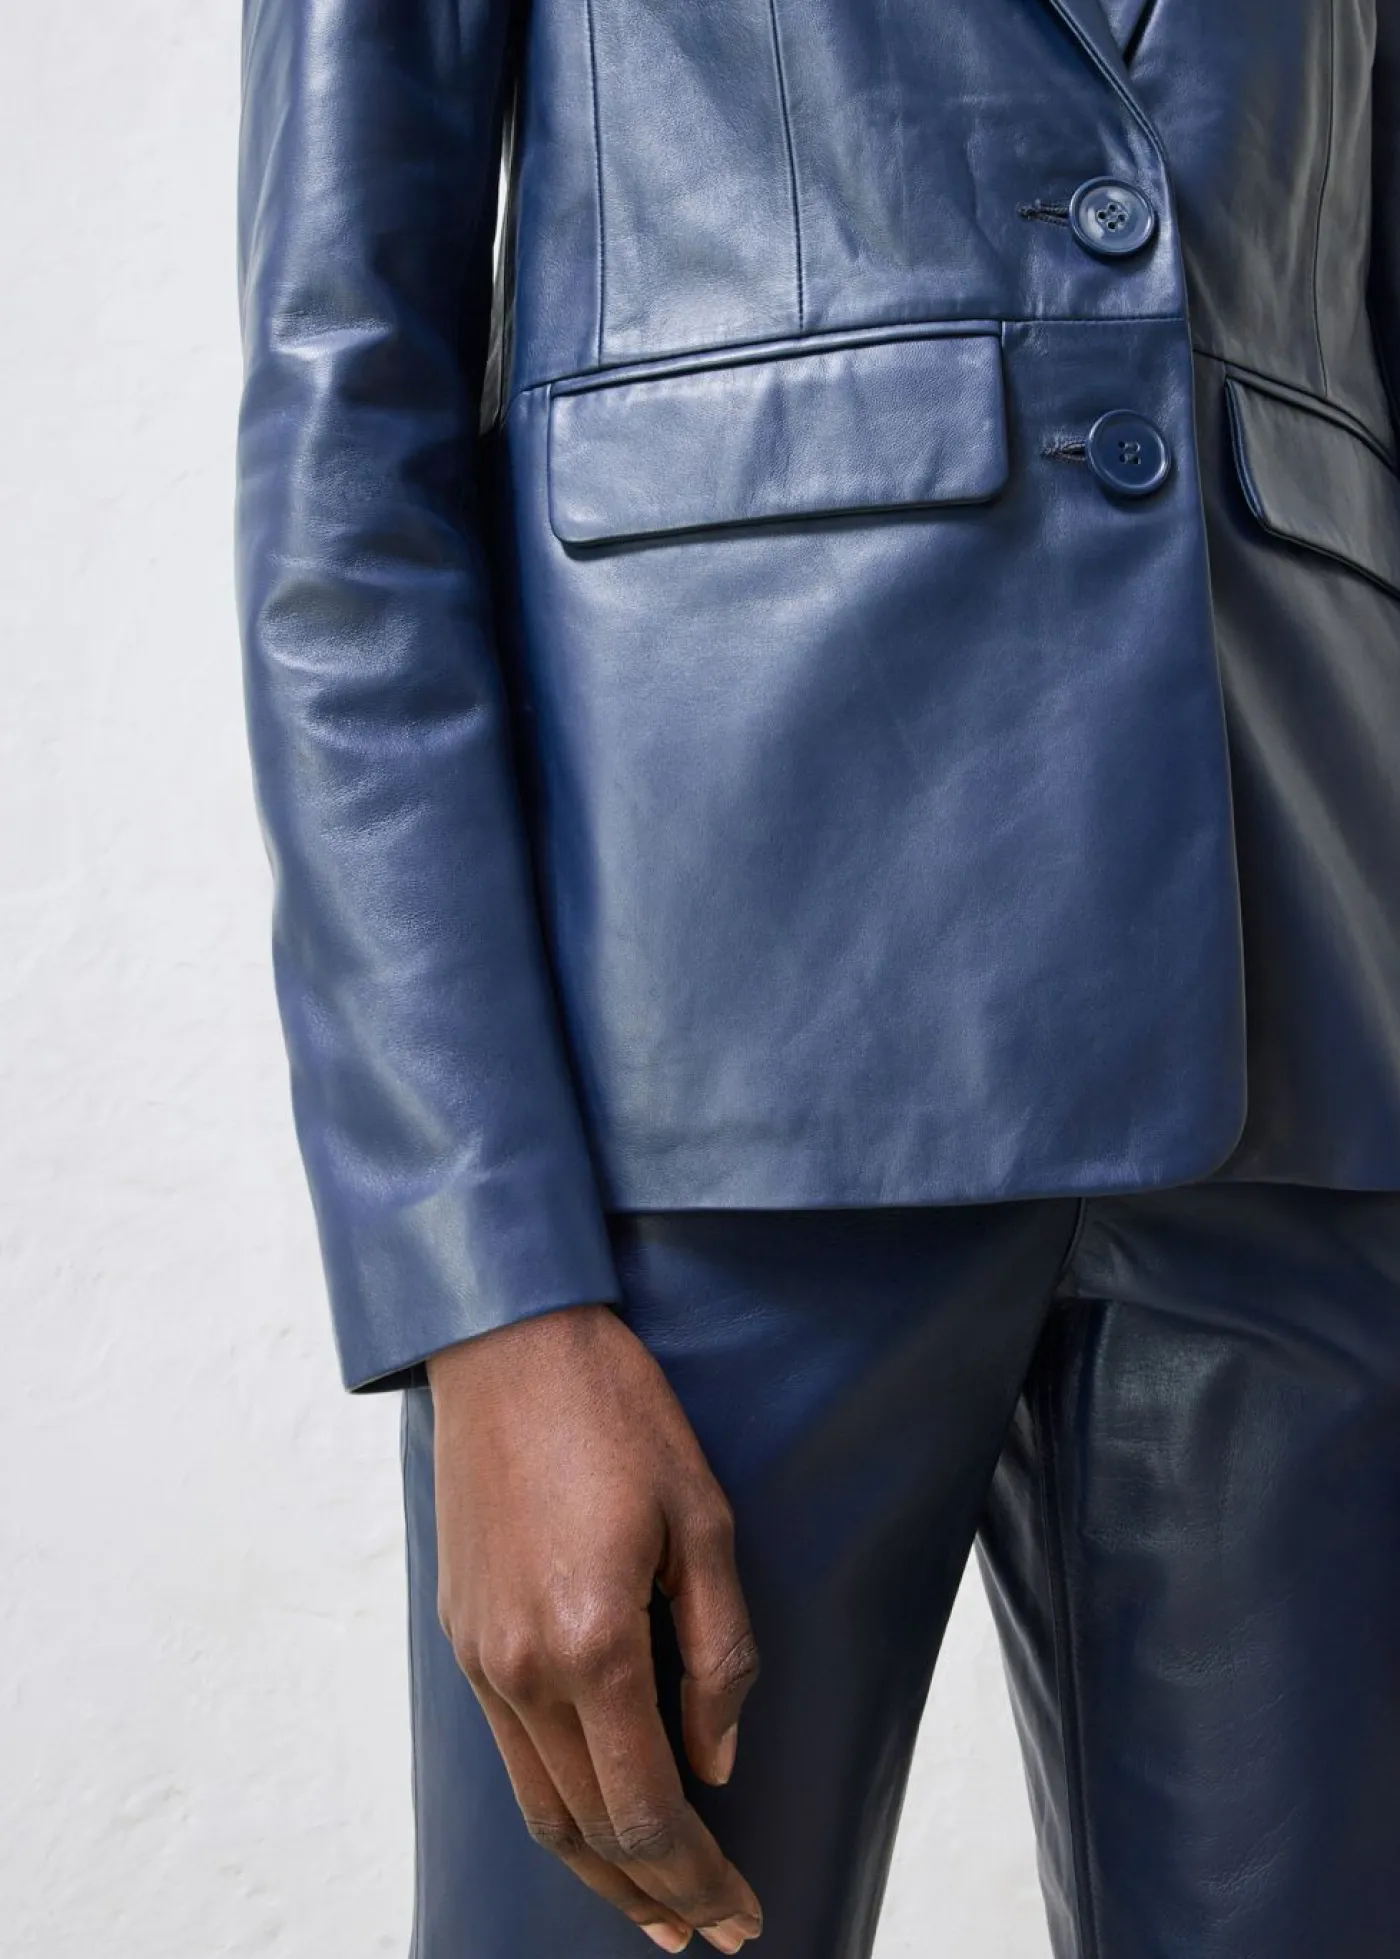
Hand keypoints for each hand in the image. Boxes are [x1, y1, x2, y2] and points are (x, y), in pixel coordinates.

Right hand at [427, 1304, 761, 1952]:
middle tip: (714, 1936)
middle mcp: (522, 1668)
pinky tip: (595, 1818)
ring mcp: (481, 1655)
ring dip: (599, 1873)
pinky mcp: (462, 1633)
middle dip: (655, 1899)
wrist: (509, 1344)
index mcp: (593, 1642)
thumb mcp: (706, 1521)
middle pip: (587, 1834)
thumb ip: (720, 1653)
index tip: (747, 1915)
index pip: (648, 1813)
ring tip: (656, 1912)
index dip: (701, 1878)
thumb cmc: (619, 1415)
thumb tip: (716, 1761)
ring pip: (539, 1807)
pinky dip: (558, 1807)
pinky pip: (511, 1752)